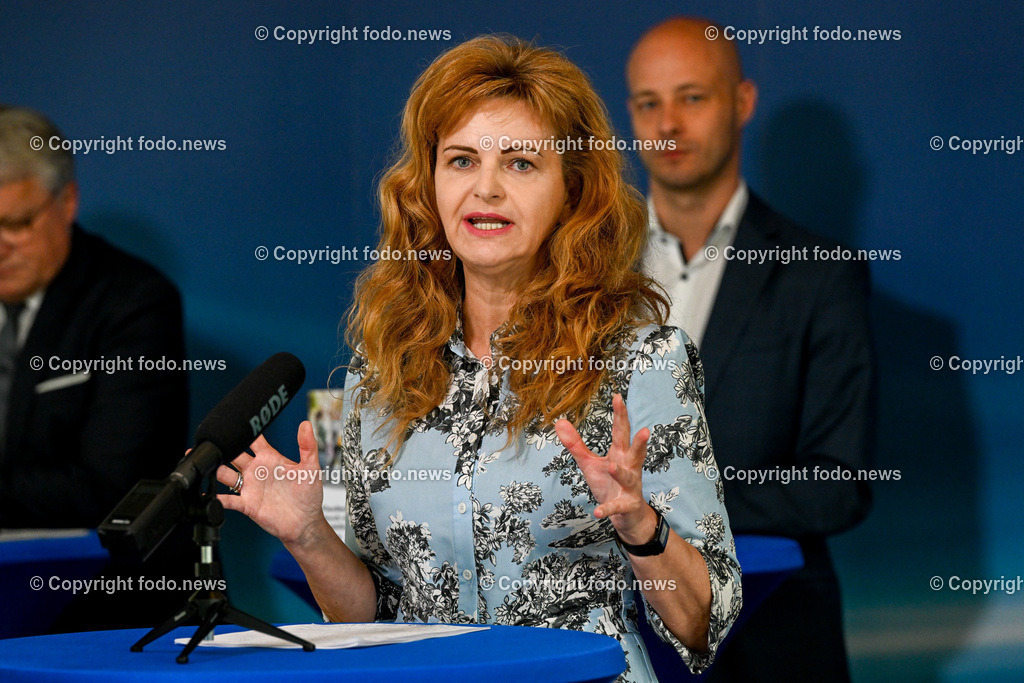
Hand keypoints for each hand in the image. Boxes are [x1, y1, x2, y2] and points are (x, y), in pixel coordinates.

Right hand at [214, 420, 326, 546]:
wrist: (305, 522)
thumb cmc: (308, 495)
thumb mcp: (310, 468)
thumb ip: (308, 446)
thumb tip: (306, 425)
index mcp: (269, 458)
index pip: (253, 439)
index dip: (244, 429)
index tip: (234, 421)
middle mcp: (256, 470)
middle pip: (233, 454)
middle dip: (222, 447)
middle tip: (213, 442)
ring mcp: (249, 487)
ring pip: (225, 474)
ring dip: (215, 470)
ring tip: (206, 465)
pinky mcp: (246, 504)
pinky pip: (226, 500)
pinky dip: (215, 498)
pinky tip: (207, 494)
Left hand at [554, 393, 656, 544]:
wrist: (625, 515)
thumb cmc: (608, 483)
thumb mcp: (590, 463)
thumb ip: (576, 444)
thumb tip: (559, 422)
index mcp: (620, 454)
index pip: (621, 431)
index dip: (620, 415)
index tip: (618, 397)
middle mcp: (629, 467)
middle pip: (634, 452)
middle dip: (639, 442)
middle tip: (645, 430)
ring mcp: (630, 487)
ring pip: (628, 478)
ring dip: (620, 473)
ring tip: (612, 467)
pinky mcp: (626, 505)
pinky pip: (616, 507)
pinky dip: (607, 509)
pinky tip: (597, 512)